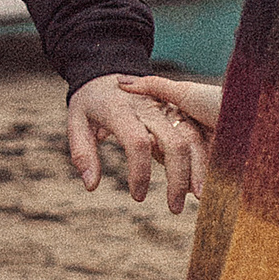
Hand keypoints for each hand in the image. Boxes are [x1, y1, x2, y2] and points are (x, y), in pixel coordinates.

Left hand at [66, 73, 204, 212]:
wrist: (107, 70)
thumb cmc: (90, 102)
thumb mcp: (76, 122)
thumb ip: (83, 153)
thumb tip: (91, 186)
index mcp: (122, 110)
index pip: (137, 142)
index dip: (140, 172)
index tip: (138, 197)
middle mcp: (149, 108)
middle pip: (174, 142)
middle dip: (178, 178)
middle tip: (174, 209)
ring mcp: (166, 107)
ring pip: (191, 137)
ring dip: (197, 170)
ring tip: (198, 199)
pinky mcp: (178, 110)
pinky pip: (196, 133)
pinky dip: (202, 158)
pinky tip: (201, 181)